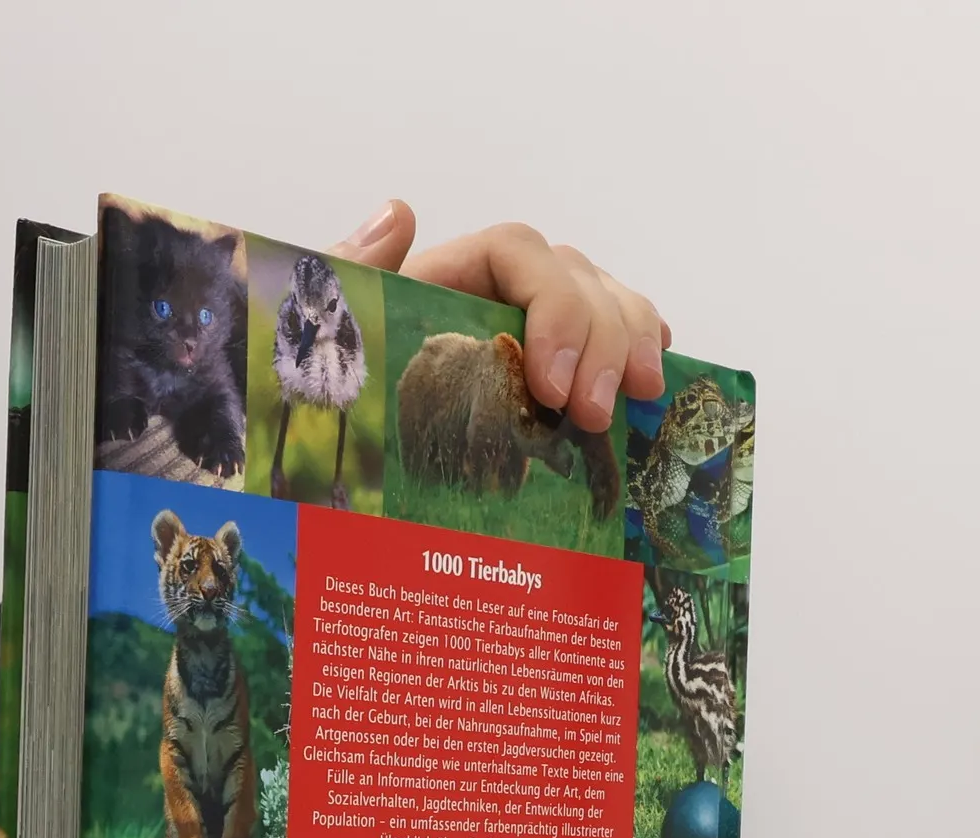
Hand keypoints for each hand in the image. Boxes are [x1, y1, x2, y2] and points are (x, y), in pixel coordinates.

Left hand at [332, 200, 668, 431]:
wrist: (336, 482)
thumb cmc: (331, 404)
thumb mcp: (328, 345)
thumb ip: (350, 278)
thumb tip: (400, 213)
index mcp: (443, 282)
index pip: (517, 253)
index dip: (551, 306)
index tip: (550, 384)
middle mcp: (493, 298)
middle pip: (574, 278)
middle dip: (599, 341)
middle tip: (591, 416)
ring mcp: (530, 335)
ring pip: (605, 304)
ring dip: (630, 344)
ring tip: (637, 398)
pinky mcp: (552, 379)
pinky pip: (612, 341)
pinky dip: (639, 348)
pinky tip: (651, 377)